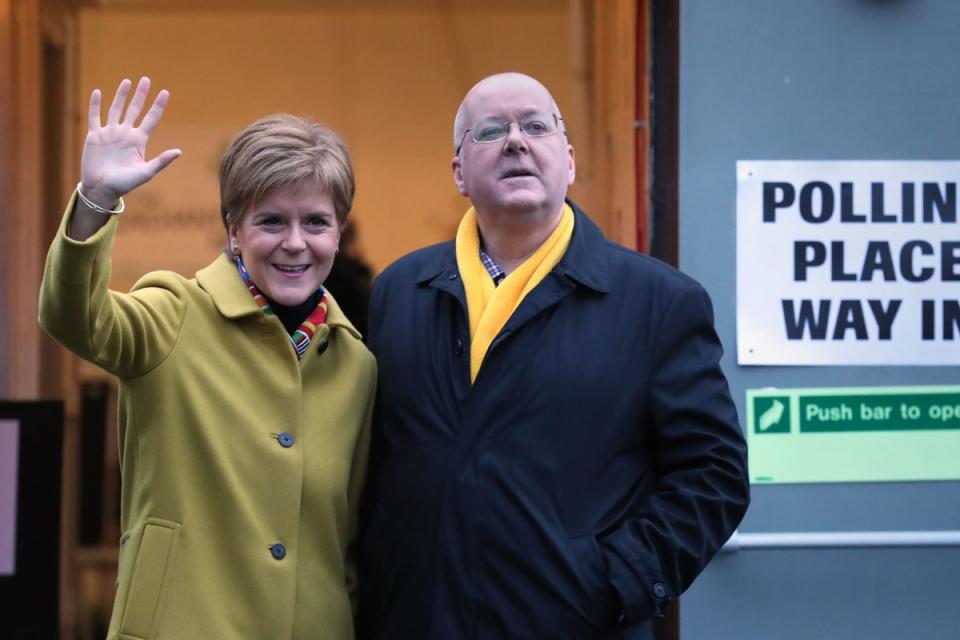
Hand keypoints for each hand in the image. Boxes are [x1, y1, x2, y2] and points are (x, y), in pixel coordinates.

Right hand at [80, 77, 181, 207]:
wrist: (102, 189)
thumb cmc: (125, 184)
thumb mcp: (146, 172)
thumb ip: (161, 161)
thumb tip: (179, 151)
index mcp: (139, 141)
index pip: (151, 119)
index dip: (158, 105)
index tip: (165, 92)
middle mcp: (125, 134)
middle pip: (134, 109)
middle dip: (140, 95)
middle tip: (146, 79)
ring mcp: (110, 133)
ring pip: (116, 109)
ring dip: (121, 95)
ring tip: (127, 81)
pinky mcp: (94, 136)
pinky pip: (95, 117)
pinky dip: (95, 104)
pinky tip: (98, 92)